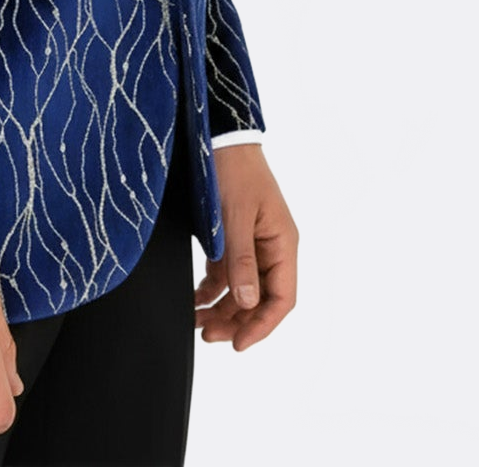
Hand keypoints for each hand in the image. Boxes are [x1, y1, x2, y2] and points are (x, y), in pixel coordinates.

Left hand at [194, 144, 297, 350]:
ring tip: (196, 322)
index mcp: (283, 243)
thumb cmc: (233, 169)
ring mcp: (252, 244)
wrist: (218, 135)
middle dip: (236, 320)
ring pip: (242, 290)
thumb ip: (241, 260)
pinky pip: (227, 273)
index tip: (238, 343)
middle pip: (260, 299)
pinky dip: (212, 289)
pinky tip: (195, 300)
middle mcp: (271, 248)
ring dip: (222, 308)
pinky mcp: (233, 238)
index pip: (282, 298)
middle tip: (207, 335)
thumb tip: (248, 302)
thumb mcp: (235, 216)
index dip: (262, 325)